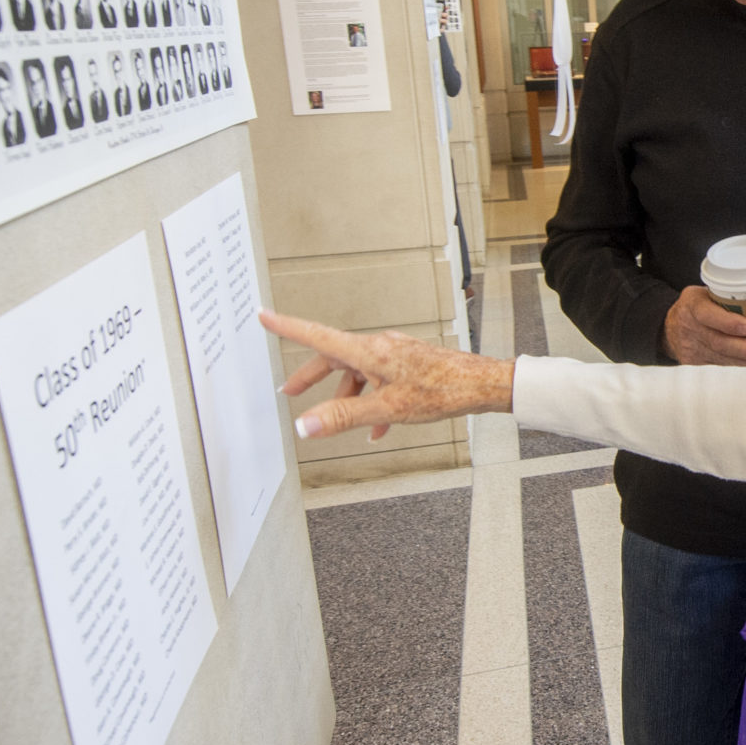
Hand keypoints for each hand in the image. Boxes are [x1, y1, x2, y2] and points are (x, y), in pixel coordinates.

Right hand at [261, 311, 514, 440]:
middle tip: (291, 390)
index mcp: (369, 351)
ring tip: (340, 424)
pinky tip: (378, 429)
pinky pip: (381, 382)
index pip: (317, 336)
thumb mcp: (387, 408)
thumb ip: (343, 417)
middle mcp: (379, 347)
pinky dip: (372, 402)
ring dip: (346, 397)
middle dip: (312, 375)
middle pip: (335, 357)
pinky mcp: (409, 365)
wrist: (481, 385)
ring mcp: (395, 355)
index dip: (287, 327)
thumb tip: (306, 424)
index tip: (264, 316)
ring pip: (359, 373)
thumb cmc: (443, 390)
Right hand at [662, 286, 745, 367]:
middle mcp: (689, 327)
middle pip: (719, 343)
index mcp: (693, 304)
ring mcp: (690, 349)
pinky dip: (740, 370)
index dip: (728, 323)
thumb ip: (731, 297)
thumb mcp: (708, 293)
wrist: (670, 328)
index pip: (708, 314)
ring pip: (722, 359)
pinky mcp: (693, 365)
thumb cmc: (699, 306)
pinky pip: (719, 369)